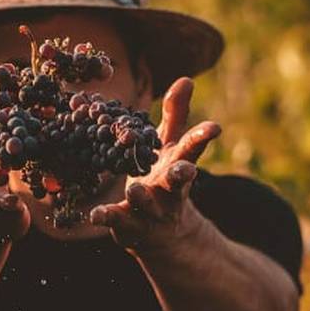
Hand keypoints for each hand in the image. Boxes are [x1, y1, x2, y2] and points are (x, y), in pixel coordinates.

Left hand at [88, 78, 220, 252]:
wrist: (161, 231)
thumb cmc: (163, 177)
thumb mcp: (169, 146)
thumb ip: (176, 115)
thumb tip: (187, 79)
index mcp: (178, 165)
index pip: (193, 149)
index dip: (203, 137)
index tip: (214, 128)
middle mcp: (168, 190)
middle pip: (178, 182)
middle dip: (181, 175)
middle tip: (184, 170)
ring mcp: (151, 211)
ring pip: (148, 205)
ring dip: (142, 197)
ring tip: (135, 190)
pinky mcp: (130, 227)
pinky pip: (118, 222)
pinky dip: (107, 217)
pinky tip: (95, 215)